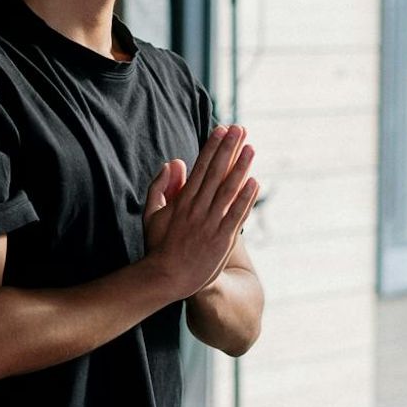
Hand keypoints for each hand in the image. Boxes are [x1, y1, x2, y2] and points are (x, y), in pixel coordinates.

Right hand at [142, 125, 258, 300]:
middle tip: (240, 129)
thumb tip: (175, 163)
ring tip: (251, 148)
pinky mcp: (222, 239)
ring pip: (228, 190)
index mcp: (182, 201)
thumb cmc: (158, 246)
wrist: (166, 277)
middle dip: (228, 149)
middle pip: (215, 173)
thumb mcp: (151, 214)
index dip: (211, 148)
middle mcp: (197, 208)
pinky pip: (237, 215)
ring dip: (241, 167)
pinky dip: (246, 198)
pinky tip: (255, 182)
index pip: (199, 168)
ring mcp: (211, 223)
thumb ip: (161, 187)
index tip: (221, 130)